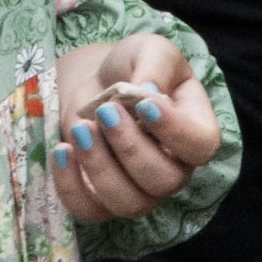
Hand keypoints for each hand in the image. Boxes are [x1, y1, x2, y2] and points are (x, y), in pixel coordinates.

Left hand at [50, 34, 224, 224]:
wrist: (99, 84)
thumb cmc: (134, 67)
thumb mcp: (149, 50)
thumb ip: (156, 65)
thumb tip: (148, 92)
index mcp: (195, 131)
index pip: (199, 146)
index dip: (175, 131)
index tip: (145, 104)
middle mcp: (173, 169)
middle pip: (163, 181)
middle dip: (130, 147)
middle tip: (105, 111)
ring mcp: (140, 190)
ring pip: (129, 203)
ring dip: (101, 167)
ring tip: (82, 129)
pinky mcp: (102, 198)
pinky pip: (90, 211)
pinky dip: (71, 187)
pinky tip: (62, 150)